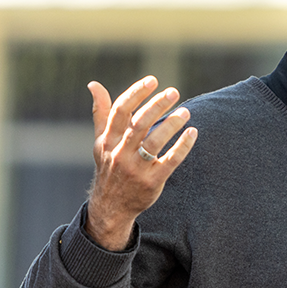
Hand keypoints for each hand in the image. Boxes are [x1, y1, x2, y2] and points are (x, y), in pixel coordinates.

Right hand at [85, 76, 198, 249]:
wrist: (111, 206)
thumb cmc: (109, 167)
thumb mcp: (101, 142)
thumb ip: (101, 113)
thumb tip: (94, 85)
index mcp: (108, 140)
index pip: (120, 111)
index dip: (136, 93)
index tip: (153, 80)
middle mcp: (120, 153)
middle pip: (139, 124)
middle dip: (157, 105)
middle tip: (173, 92)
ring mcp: (136, 169)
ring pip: (155, 142)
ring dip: (172, 124)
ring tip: (185, 111)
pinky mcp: (152, 181)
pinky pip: (170, 161)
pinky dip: (182, 146)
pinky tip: (192, 133)